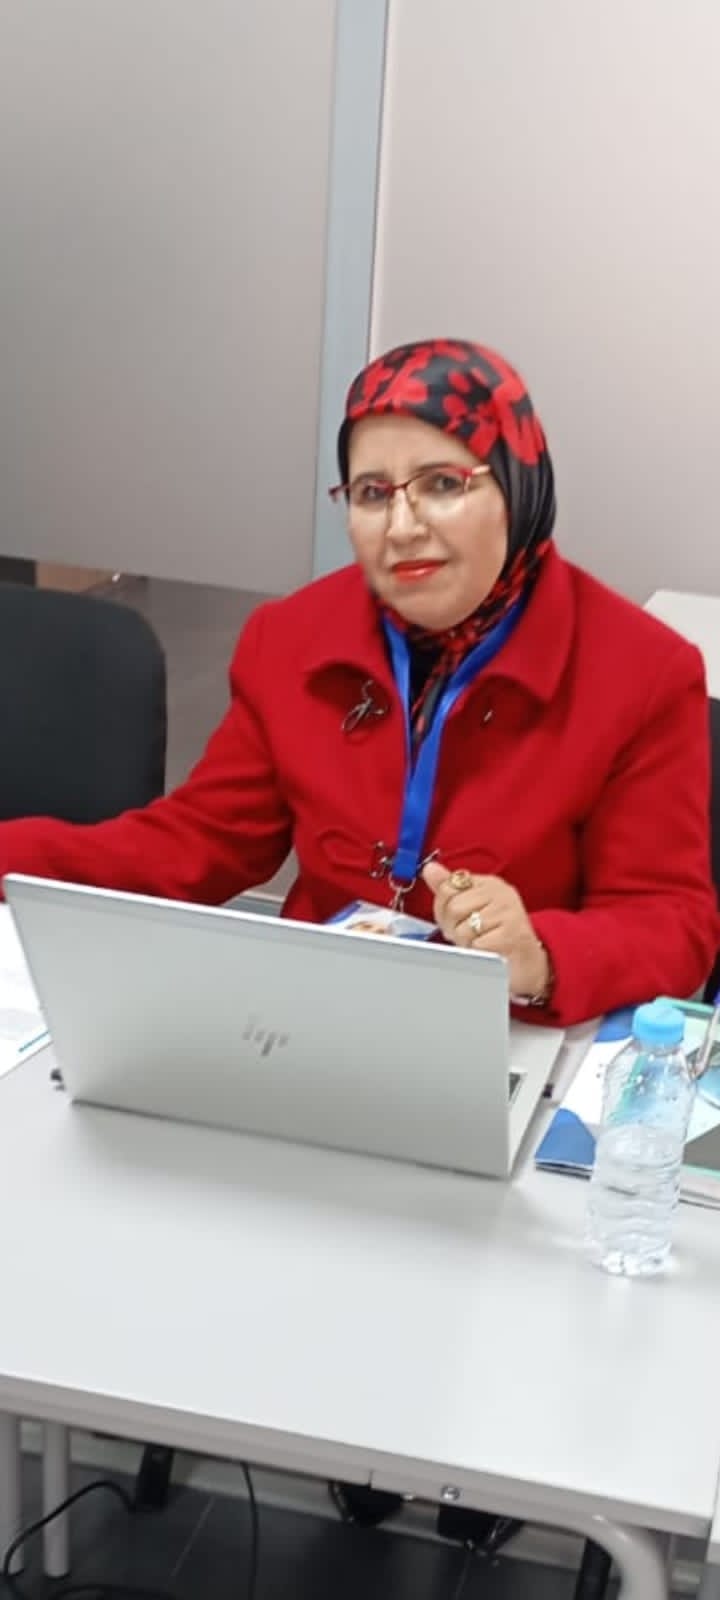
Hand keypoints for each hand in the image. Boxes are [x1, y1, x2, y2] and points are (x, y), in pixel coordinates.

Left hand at [422, 860, 549, 1000]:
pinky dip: (477, 954)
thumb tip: (430, 869)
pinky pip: (477, 945)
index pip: (448, 887)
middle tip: (467, 936)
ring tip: (480, 944)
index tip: (454, 920)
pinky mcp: (512, 935)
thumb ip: (449, 889)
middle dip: (453, 928)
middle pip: (453, 908)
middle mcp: (501, 893)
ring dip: (466, 943)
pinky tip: (489, 952)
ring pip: (463, 929)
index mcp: (489, 883)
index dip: (443, 910)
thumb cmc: (496, 936)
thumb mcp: (472, 908)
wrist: (528, 963)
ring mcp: (509, 913)